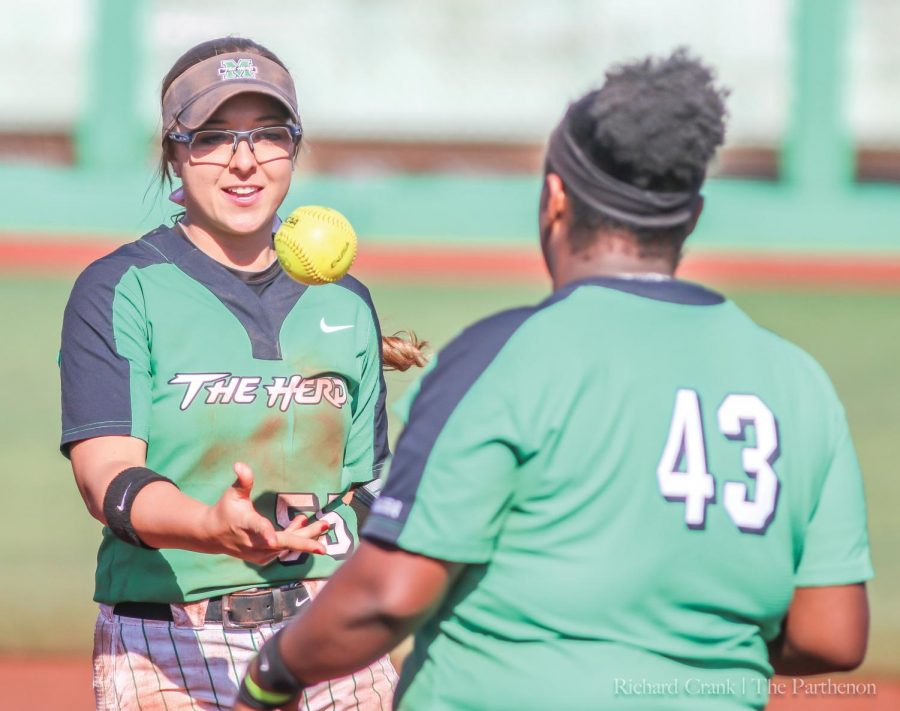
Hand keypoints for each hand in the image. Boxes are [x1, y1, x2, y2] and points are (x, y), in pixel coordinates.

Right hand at [202, 462, 328, 564]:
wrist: (213, 535)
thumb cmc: (225, 510)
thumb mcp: (233, 494)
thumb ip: (242, 480)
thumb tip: (240, 464)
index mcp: (246, 524)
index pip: (256, 529)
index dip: (265, 534)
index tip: (272, 540)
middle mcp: (253, 542)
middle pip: (282, 542)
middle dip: (306, 537)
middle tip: (325, 526)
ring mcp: (258, 553)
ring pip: (287, 546)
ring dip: (306, 535)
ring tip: (323, 524)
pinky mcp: (263, 558)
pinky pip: (283, 549)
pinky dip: (296, 538)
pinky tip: (303, 525)